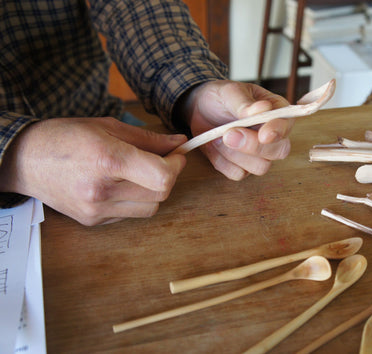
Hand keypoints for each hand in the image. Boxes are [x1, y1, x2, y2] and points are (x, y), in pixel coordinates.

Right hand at [0, 117, 186, 224]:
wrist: (25, 160)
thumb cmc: (66, 137)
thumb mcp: (108, 126)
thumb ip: (148, 138)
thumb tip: (179, 142)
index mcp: (108, 160)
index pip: (162, 176)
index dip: (177, 165)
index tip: (177, 155)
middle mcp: (102, 190)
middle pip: (160, 194)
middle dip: (168, 176)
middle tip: (163, 161)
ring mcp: (96, 209)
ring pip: (150, 208)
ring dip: (153, 191)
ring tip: (138, 173)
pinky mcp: (93, 221)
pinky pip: (130, 214)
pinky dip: (134, 200)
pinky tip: (119, 185)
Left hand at [183, 80, 293, 179]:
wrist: (200, 109)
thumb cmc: (221, 97)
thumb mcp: (229, 92)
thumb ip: (245, 103)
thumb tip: (262, 109)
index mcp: (276, 110)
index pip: (287, 124)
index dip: (278, 131)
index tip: (263, 135)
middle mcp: (273, 135)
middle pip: (279, 151)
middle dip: (254, 146)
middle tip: (228, 134)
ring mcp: (259, 154)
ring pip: (260, 167)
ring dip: (235, 154)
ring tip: (218, 136)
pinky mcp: (243, 167)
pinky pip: (238, 174)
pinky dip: (222, 161)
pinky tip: (214, 146)